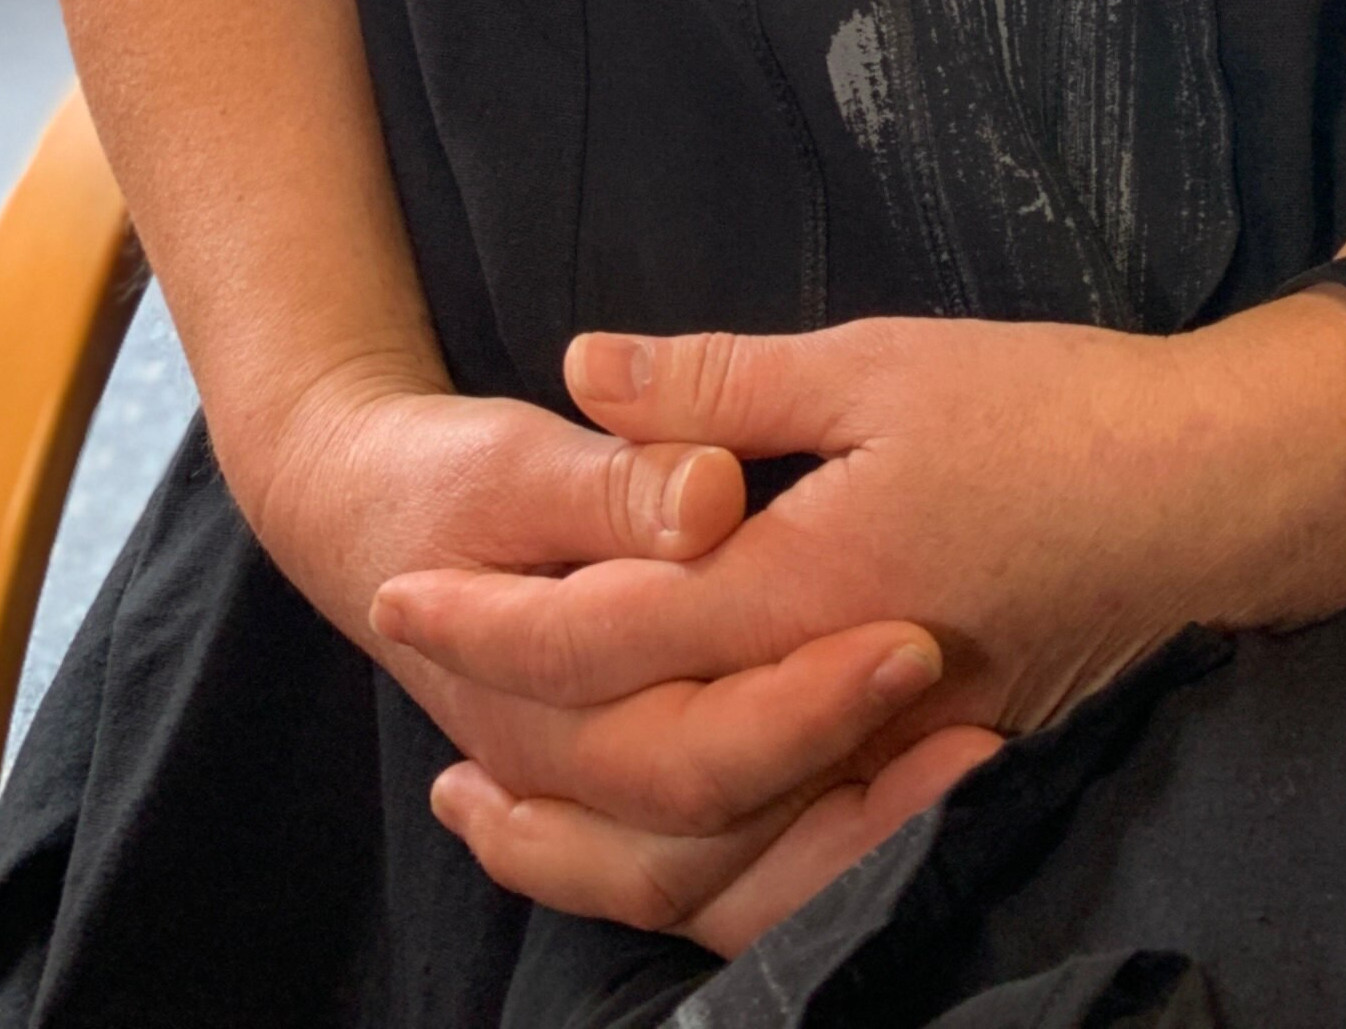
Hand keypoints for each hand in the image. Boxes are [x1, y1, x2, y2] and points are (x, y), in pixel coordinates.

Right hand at [247, 363, 959, 851]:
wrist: (369, 528)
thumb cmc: (448, 481)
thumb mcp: (518, 459)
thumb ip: (620, 483)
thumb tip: (712, 495)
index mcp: (527, 688)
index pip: (691, 732)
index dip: (800, 696)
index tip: (917, 640)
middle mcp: (564, 775)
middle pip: (714, 820)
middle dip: (844, 774)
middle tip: (970, 709)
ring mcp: (595, 808)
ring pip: (727, 881)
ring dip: (852, 839)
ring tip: (976, 767)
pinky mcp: (635, 811)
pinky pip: (731, 886)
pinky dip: (820, 861)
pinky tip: (921, 806)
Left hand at [385, 298, 1345, 948]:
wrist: (1205, 495)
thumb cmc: (1047, 409)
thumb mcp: (874, 362)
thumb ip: (719, 386)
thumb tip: (581, 368)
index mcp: (813, 587)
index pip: (613, 629)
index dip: (492, 618)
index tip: (398, 589)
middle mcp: (841, 705)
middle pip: (636, 768)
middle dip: (507, 729)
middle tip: (410, 678)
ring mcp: (889, 766)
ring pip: (707, 863)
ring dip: (579, 843)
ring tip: (483, 809)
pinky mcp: (927, 788)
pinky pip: (791, 881)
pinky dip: (696, 885)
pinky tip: (645, 851)